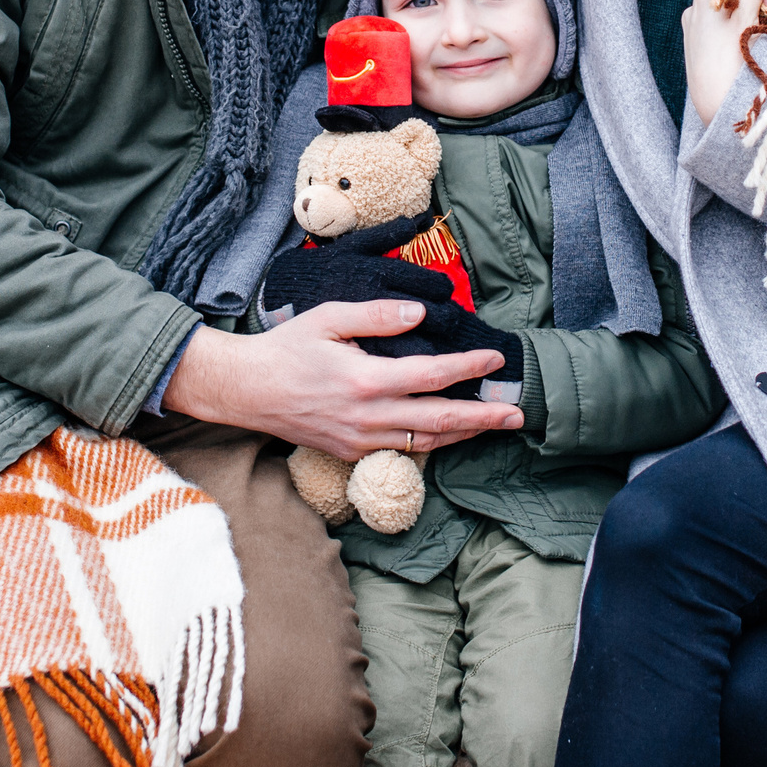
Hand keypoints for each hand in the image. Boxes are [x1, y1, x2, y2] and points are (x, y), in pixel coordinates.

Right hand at [163, 301, 523, 461]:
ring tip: (495, 426)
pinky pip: (403, 452)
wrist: (247, 391)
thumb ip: (376, 316)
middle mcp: (367, 417)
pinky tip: (450, 434)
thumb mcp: (327, 319)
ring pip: (426, 444)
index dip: (467, 368)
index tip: (494, 359)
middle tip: (518, 413)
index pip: (432, 375)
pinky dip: (432, 444)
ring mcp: (360, 441)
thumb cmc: (287, 348)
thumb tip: (419, 313)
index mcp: (365, 380)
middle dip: (484, 417)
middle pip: (440, 422)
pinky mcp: (352, 453)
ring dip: (465, 435)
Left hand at [683, 0, 766, 123]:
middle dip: (752, 4)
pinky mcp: (695, 48)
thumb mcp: (747, 21)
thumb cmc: (733, 61)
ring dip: (744, 19)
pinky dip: (732, 33)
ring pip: (724, 14)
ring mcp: (692, 30)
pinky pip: (717, 31)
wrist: (716, 105)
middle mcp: (693, 11)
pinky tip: (742, 48)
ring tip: (758, 37)